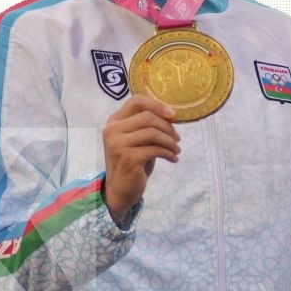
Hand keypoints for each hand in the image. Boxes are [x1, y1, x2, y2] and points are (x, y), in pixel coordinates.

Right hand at [102, 96, 179, 220]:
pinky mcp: (127, 157)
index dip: (157, 105)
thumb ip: (147, 126)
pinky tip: (173, 159)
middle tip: (177, 139)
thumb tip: (171, 115)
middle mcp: (112, 130)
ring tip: (176, 150)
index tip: (173, 115)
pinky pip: (155, 149)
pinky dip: (168, 153)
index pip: (136, 101)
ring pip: (153, 133)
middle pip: (147, 117)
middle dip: (168, 127)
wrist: (120, 190)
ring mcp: (118, 144)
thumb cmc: (132, 163)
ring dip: (170, 142)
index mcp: (114, 121)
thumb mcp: (138, 140)